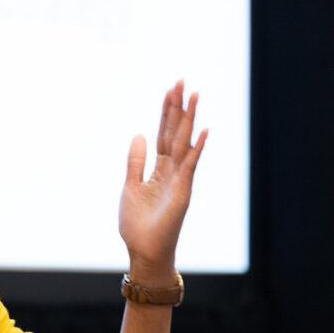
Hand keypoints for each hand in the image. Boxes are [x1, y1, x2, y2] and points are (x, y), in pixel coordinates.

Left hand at [119, 80, 207, 285]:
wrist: (143, 252)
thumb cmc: (137, 224)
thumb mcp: (130, 187)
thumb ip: (136, 162)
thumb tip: (138, 135)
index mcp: (159, 169)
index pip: (163, 134)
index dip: (166, 112)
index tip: (170, 88)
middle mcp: (172, 171)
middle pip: (175, 133)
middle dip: (178, 108)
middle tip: (182, 81)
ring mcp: (179, 181)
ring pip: (184, 143)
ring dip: (189, 120)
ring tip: (195, 95)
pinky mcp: (182, 193)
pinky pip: (190, 167)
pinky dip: (196, 149)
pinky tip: (203, 131)